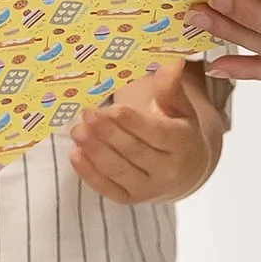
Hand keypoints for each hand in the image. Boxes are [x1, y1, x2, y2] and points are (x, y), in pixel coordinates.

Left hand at [68, 59, 225, 203]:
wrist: (186, 170)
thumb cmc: (178, 130)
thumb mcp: (181, 108)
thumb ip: (172, 88)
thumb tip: (172, 61)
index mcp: (183, 144)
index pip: (157, 134)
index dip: (134, 123)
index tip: (113, 108)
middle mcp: (169, 170)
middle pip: (134, 151)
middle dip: (108, 133)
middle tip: (87, 114)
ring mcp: (149, 189)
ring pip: (119, 171)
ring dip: (95, 151)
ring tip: (76, 130)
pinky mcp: (131, 199)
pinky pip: (107, 188)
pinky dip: (89, 174)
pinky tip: (74, 154)